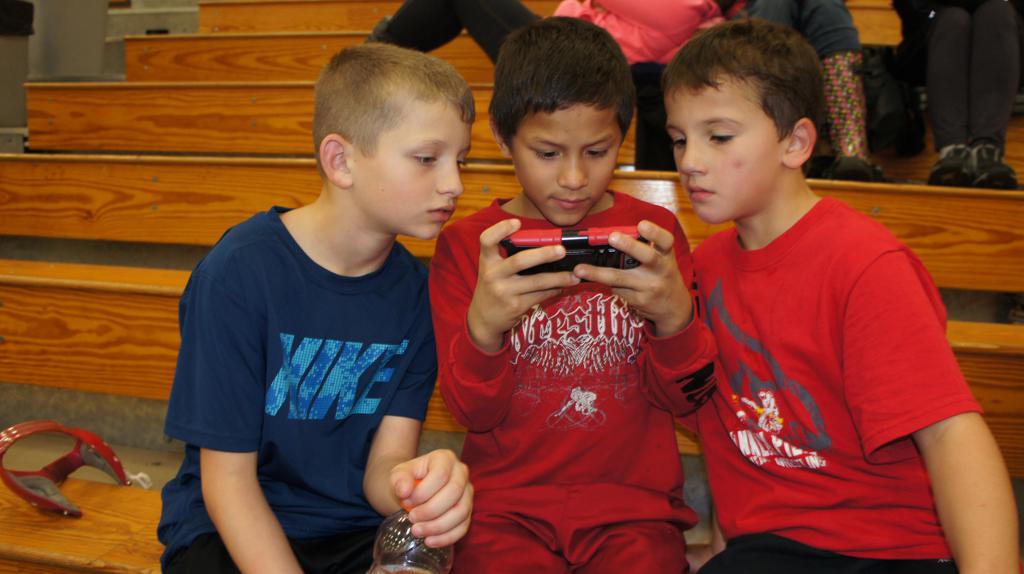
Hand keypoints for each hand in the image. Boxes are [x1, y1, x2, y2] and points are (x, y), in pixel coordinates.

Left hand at [390, 450, 472, 547]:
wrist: (413, 489)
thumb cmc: (408, 479)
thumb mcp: (398, 474)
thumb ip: (399, 479)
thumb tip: (404, 491)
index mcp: (445, 458)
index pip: (440, 475)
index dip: (423, 492)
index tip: (405, 502)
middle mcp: (461, 473)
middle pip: (454, 493)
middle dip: (430, 510)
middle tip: (411, 519)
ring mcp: (467, 492)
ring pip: (461, 511)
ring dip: (438, 526)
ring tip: (418, 532)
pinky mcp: (468, 511)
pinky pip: (463, 526)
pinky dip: (447, 537)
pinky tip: (430, 541)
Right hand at [466, 219, 579, 351]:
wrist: (483, 319)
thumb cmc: (493, 287)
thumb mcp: (492, 269)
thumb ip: (507, 256)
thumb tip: (544, 245)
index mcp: (487, 261)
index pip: (487, 240)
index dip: (500, 229)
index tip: (517, 222)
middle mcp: (493, 275)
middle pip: (520, 261)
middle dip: (543, 254)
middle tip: (562, 250)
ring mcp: (504, 292)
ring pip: (537, 281)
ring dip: (559, 278)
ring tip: (574, 276)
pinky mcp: (515, 306)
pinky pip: (540, 295)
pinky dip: (554, 290)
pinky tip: (561, 287)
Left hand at [573, 220, 692, 336]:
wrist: (674, 307)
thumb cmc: (661, 274)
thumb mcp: (661, 258)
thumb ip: (644, 247)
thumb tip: (610, 236)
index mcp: (666, 254)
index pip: (666, 241)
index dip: (655, 232)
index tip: (641, 225)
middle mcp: (661, 270)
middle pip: (647, 257)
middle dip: (629, 246)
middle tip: (612, 237)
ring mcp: (650, 287)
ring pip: (620, 278)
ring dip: (597, 273)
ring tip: (580, 269)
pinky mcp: (639, 300)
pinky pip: (616, 289)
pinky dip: (605, 283)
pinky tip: (598, 278)